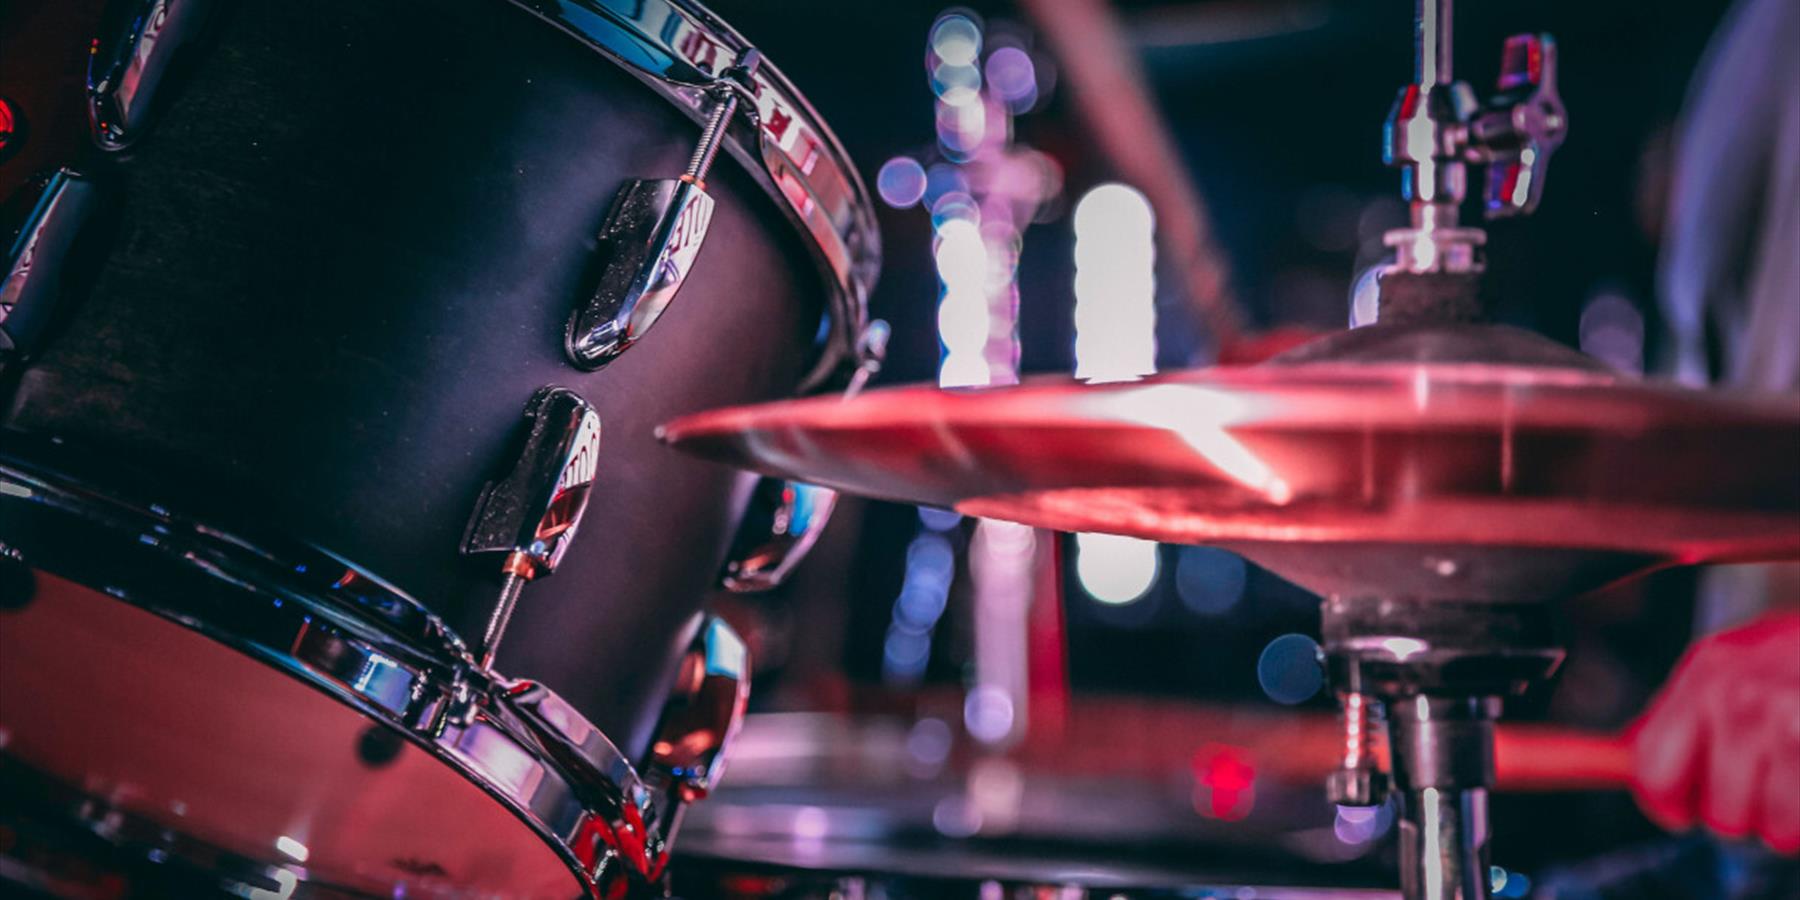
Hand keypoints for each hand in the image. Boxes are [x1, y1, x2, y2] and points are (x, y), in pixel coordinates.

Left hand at [1629, 611, 1799, 853]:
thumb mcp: (1732, 662)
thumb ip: (1682, 710)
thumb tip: (1624, 756)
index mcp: (1707, 676)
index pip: (1653, 771)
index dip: (1666, 804)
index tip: (1680, 811)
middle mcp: (1744, 700)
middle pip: (1720, 815)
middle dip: (1744, 812)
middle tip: (1767, 781)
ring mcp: (1793, 726)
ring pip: (1775, 830)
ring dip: (1790, 820)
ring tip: (1799, 777)